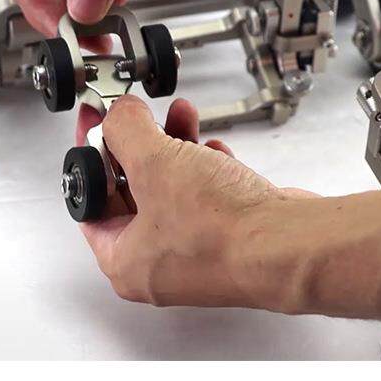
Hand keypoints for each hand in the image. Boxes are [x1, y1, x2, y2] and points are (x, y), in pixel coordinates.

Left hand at [77, 96, 380, 319]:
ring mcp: (196, 254)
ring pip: (171, 189)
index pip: (88, 202)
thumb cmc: (222, 230)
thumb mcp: (152, 163)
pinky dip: (205, 167)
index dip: (89, 156)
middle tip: (135, 117)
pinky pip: (205, 196)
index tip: (93, 127)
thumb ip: (124, 131)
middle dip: (136, 145)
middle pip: (130, 192)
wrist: (291, 246)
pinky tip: (213, 148)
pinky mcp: (229, 239)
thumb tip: (117, 115)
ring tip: (179, 115)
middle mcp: (157, 265)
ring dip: (174, 146)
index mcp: (123, 261)